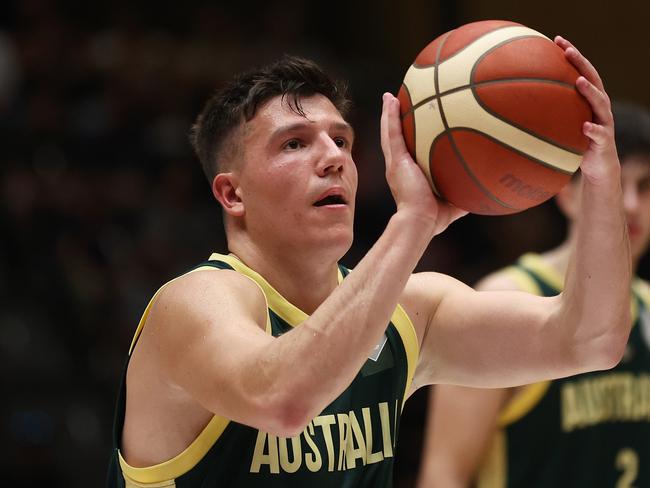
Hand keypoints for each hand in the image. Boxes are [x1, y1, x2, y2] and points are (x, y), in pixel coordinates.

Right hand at [380, 92, 466, 234]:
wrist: (420, 221)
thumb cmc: (434, 218)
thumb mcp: (452, 204)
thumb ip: (463, 194)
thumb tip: (482, 191)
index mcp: (407, 176)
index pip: (405, 153)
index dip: (405, 140)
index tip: (408, 127)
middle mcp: (398, 167)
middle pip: (393, 139)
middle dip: (393, 122)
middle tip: (393, 105)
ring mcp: (395, 163)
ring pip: (389, 133)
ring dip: (388, 114)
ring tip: (389, 97)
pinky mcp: (396, 161)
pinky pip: (391, 133)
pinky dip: (389, 116)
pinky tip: (390, 100)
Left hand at [555, 36, 619, 184]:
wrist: (597, 167)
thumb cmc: (574, 142)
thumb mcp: (558, 126)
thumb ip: (544, 114)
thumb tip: (509, 108)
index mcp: (588, 99)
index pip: (581, 71)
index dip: (572, 55)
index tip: (557, 40)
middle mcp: (598, 106)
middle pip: (592, 79)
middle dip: (581, 63)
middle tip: (568, 51)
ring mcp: (604, 122)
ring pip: (600, 102)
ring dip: (590, 91)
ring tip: (579, 81)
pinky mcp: (605, 141)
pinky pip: (600, 134)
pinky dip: (593, 129)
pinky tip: (585, 126)